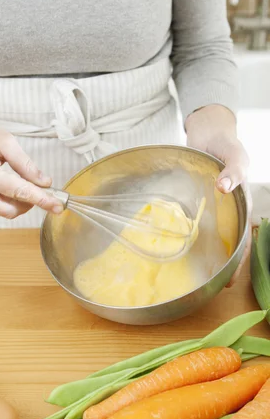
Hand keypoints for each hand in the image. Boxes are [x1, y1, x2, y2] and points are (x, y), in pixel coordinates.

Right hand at [0, 100, 62, 218]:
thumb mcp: (3, 141)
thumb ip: (25, 164)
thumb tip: (44, 182)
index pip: (19, 191)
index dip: (41, 200)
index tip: (58, 207)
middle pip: (13, 209)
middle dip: (27, 201)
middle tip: (32, 185)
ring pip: (2, 212)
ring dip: (11, 199)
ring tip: (2, 176)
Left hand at [185, 105, 250, 286]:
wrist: (208, 132)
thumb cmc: (226, 144)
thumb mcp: (234, 155)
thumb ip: (232, 170)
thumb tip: (224, 187)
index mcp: (240, 206)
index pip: (242, 240)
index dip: (238, 262)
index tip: (230, 282)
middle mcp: (226, 212)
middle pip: (225, 245)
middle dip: (220, 266)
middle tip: (209, 285)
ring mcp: (210, 210)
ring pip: (208, 238)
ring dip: (202, 255)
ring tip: (192, 275)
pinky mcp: (195, 204)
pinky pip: (191, 223)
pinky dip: (187, 236)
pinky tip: (176, 248)